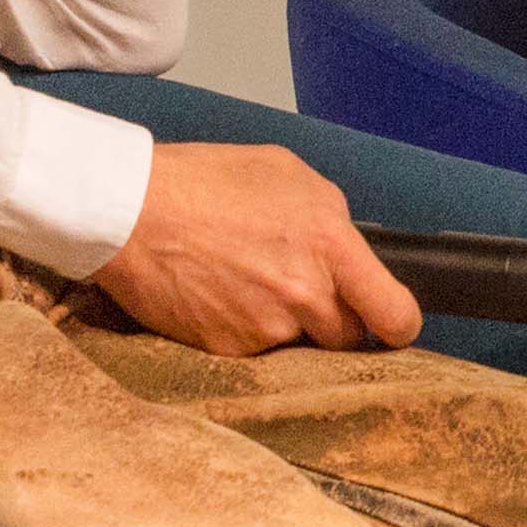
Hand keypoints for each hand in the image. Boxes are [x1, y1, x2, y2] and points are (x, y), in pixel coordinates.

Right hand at [91, 141, 420, 355]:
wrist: (129, 210)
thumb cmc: (203, 182)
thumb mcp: (285, 173)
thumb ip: (330, 214)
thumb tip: (346, 246)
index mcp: (330, 245)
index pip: (395, 314)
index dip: (397, 326)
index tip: (390, 325)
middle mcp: (305, 294)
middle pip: (347, 339)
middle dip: (332, 321)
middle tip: (295, 290)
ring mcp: (266, 329)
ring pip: (298, 346)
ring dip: (284, 325)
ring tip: (245, 284)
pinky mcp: (229, 351)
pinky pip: (255, 354)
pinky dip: (243, 331)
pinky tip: (219, 296)